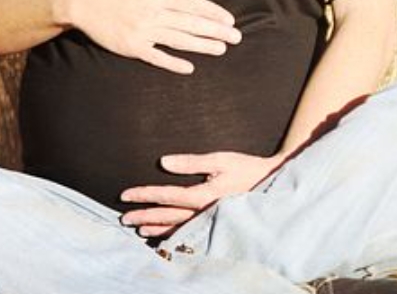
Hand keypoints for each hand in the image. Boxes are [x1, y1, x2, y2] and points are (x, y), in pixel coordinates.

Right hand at [65, 0, 240, 73]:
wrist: (83, 1)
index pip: (193, 5)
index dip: (214, 13)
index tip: (230, 21)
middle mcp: (153, 12)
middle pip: (191, 23)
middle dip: (216, 31)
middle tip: (237, 38)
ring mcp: (142, 31)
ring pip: (178, 40)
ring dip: (202, 46)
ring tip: (221, 50)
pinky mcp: (131, 47)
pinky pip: (156, 56)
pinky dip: (173, 63)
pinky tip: (189, 67)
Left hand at [119, 151, 283, 236]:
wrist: (272, 184)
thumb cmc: (246, 168)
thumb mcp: (220, 159)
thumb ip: (191, 162)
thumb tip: (164, 162)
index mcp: (202, 195)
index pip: (165, 196)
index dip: (144, 195)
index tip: (125, 195)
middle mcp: (203, 213)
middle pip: (166, 217)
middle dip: (143, 216)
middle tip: (124, 218)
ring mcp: (209, 223)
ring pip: (176, 230)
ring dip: (155, 229)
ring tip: (139, 229)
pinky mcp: (215, 226)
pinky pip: (189, 235)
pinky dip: (173, 237)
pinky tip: (164, 237)